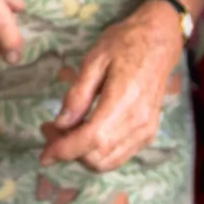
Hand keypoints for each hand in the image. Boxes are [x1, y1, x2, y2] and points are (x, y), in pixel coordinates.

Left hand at [41, 4, 185, 171]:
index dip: (63, 150)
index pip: (91, 139)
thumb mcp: (94, 60)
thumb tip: (60, 124)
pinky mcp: (148, 133)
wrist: (159, 41)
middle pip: (97, 157)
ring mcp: (146, 131)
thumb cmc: (125, 43)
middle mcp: (138, 122)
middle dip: (68, 152)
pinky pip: (119, 156)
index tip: (43, 154)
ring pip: (108, 162)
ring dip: (82, 155)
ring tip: (66, 132)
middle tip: (51, 129)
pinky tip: (86, 133)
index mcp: (124, 100)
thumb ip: (77, 94)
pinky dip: (98, 153)